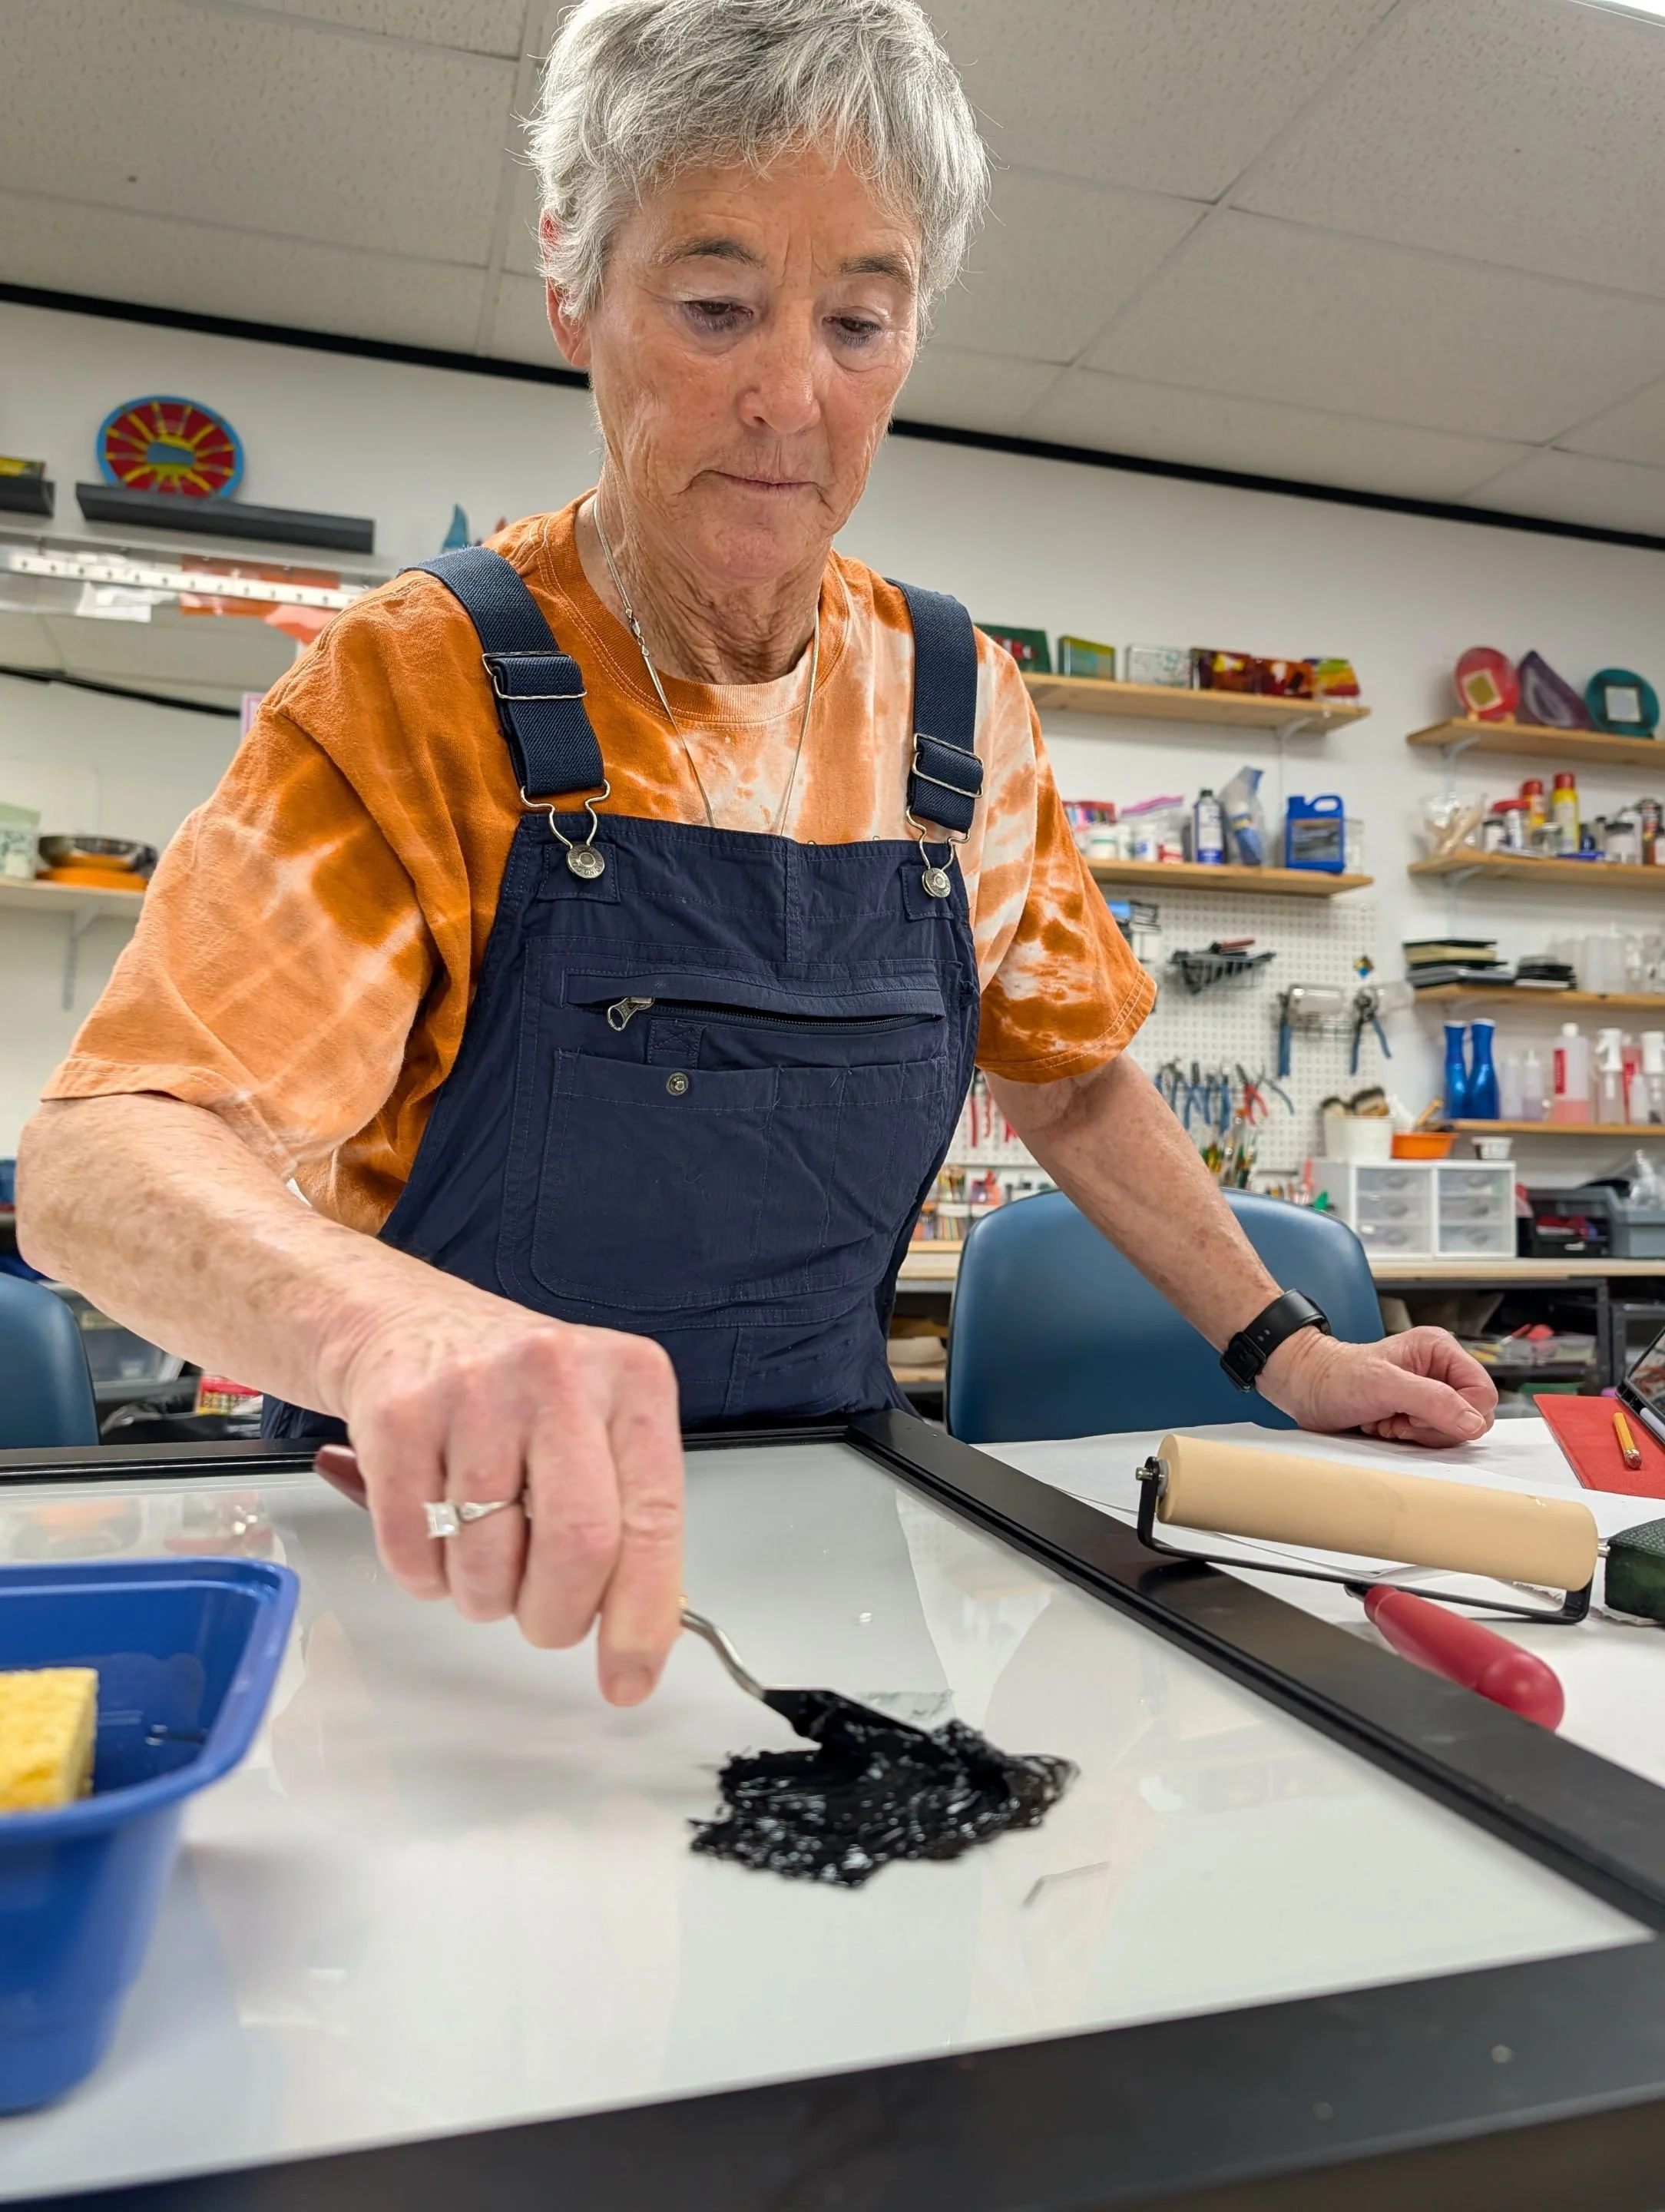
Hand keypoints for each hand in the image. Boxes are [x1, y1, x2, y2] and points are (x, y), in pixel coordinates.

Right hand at [315, 1281, 683, 1703]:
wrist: (407, 1323)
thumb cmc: (517, 1390)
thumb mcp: (599, 1428)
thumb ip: (630, 1519)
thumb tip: (646, 1632)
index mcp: (630, 1381)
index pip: (652, 1520)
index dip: (642, 1615)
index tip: (630, 1675)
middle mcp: (558, 1377)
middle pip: (577, 1548)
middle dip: (557, 1616)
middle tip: (544, 1619)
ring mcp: (475, 1393)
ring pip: (488, 1564)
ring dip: (485, 1597)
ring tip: (486, 1552)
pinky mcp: (399, 1419)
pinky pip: (414, 1554)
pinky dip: (428, 1577)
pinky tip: (438, 1531)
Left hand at [1257, 1325, 1496, 1446]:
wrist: (1305, 1387)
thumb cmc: (1335, 1377)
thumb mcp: (1383, 1385)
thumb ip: (1432, 1400)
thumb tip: (1473, 1422)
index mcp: (1440, 1351)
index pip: (1483, 1394)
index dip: (1457, 1414)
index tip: (1418, 1415)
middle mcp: (1440, 1370)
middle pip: (1473, 1417)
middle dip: (1434, 1427)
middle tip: (1400, 1418)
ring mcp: (1430, 1393)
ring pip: (1454, 1432)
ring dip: (1419, 1435)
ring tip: (1388, 1420)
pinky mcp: (1418, 1413)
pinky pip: (1433, 1439)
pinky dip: (1410, 1440)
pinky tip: (1386, 1426)